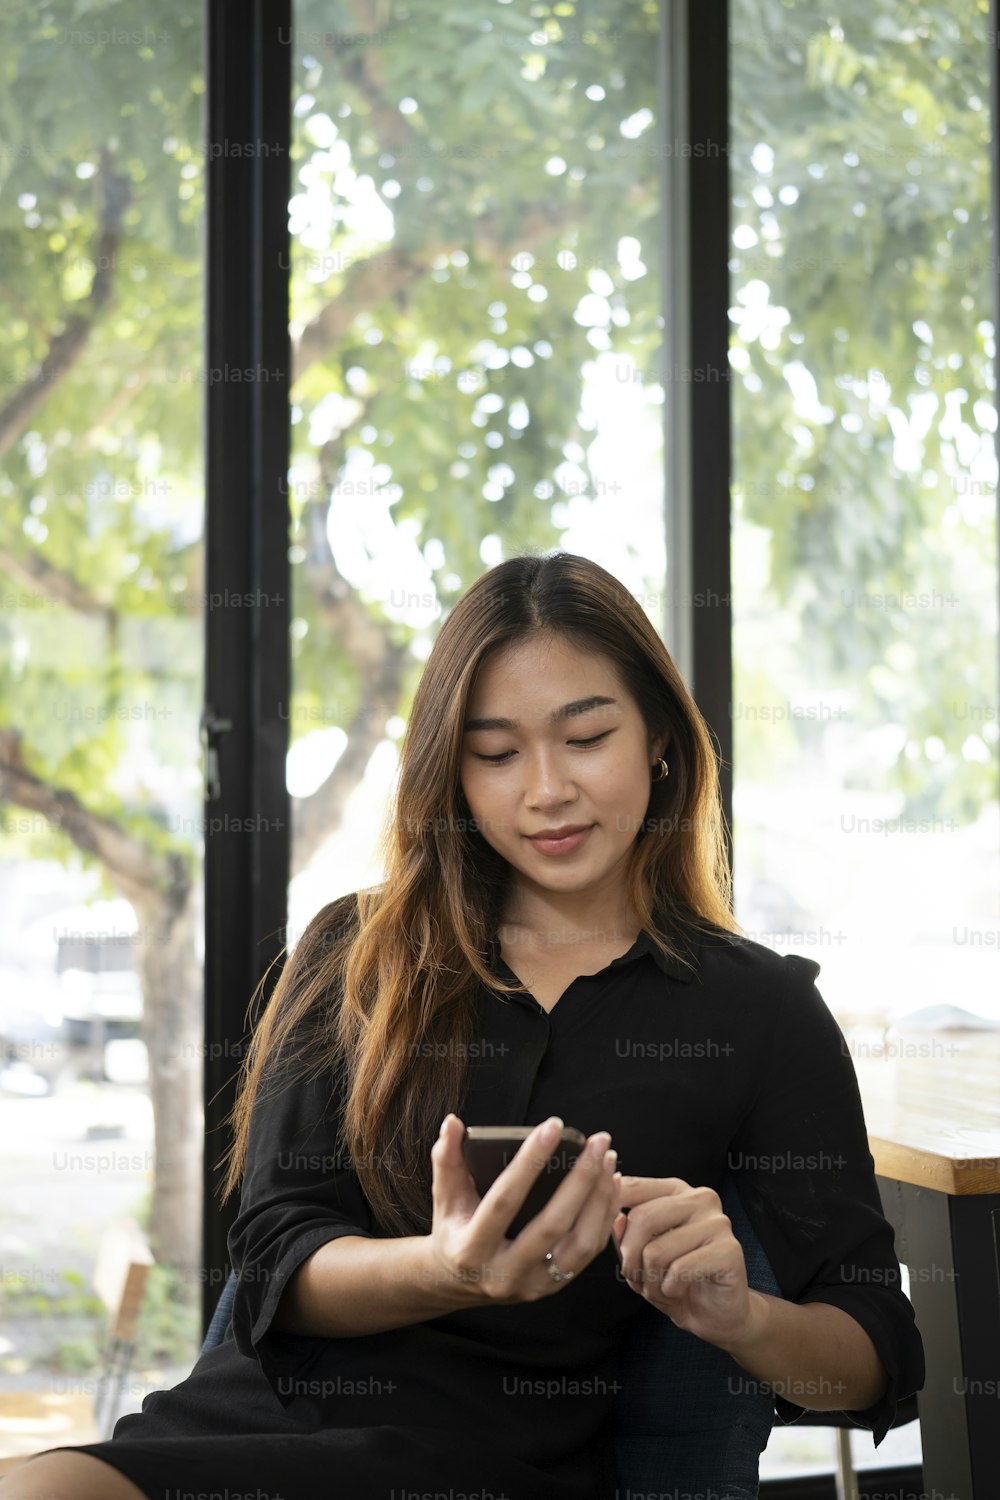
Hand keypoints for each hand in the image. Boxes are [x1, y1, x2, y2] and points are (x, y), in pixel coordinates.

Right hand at [428, 1114, 621, 1303]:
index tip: (553, 1126)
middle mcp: (503, 1272)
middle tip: (598, 1141)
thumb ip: (446, 1159)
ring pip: (579, 1244)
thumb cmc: (454, 1229)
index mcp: (472, 1248)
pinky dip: (603, 1218)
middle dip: (580, 1179)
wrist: (458, 1283)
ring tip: (608, 1160)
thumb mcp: (444, 1197)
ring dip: (599, 1199)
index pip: (505, 1201)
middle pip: (552, 1225)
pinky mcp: (552, 1287)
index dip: (529, 1163)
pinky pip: (588, 1253)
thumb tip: (453, 1123)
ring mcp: (532, 1285)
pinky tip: (610, 1185)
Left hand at [611, 1175, 755, 1347]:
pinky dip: (669, 1289)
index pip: (633, 1186)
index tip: (608, 1235)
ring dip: (650, 1282)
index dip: (611, 1213)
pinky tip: (679, 1292)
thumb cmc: (677, 1281)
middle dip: (630, 1259)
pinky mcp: (728, 1250)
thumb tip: (615, 1218)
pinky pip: (678, 1270)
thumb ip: (625, 1233)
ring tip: (662, 1288)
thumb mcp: (640, 1255)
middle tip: (638, 1279)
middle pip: (642, 1218)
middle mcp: (700, 1199)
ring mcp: (717, 1223)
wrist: (715, 1316)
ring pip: (656, 1250)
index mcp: (676, 1191)